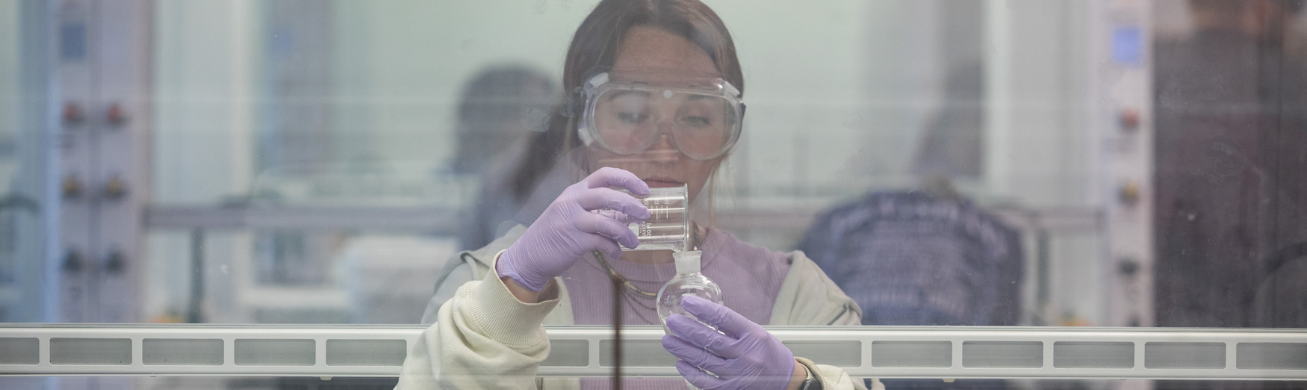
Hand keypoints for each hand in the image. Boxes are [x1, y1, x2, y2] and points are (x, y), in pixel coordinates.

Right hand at [497, 167, 649, 291]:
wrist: (529, 255)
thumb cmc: (556, 233)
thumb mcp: (574, 213)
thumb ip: (599, 210)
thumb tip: (629, 213)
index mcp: (576, 191)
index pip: (604, 175)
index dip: (627, 178)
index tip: (644, 189)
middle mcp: (573, 202)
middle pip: (607, 195)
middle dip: (631, 204)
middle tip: (645, 215)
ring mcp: (572, 221)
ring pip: (608, 222)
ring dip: (626, 233)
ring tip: (634, 243)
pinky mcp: (573, 242)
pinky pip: (602, 242)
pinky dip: (614, 249)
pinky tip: (617, 254)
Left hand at [662, 296, 800, 389]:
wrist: (787, 381)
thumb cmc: (770, 354)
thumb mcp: (758, 333)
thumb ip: (734, 327)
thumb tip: (705, 314)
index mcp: (754, 335)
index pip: (724, 318)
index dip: (703, 309)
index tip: (687, 302)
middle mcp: (746, 354)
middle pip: (710, 339)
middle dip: (686, 329)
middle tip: (672, 321)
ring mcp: (739, 374)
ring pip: (704, 360)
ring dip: (683, 349)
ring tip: (669, 340)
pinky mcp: (734, 389)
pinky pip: (707, 382)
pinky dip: (692, 372)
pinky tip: (681, 364)